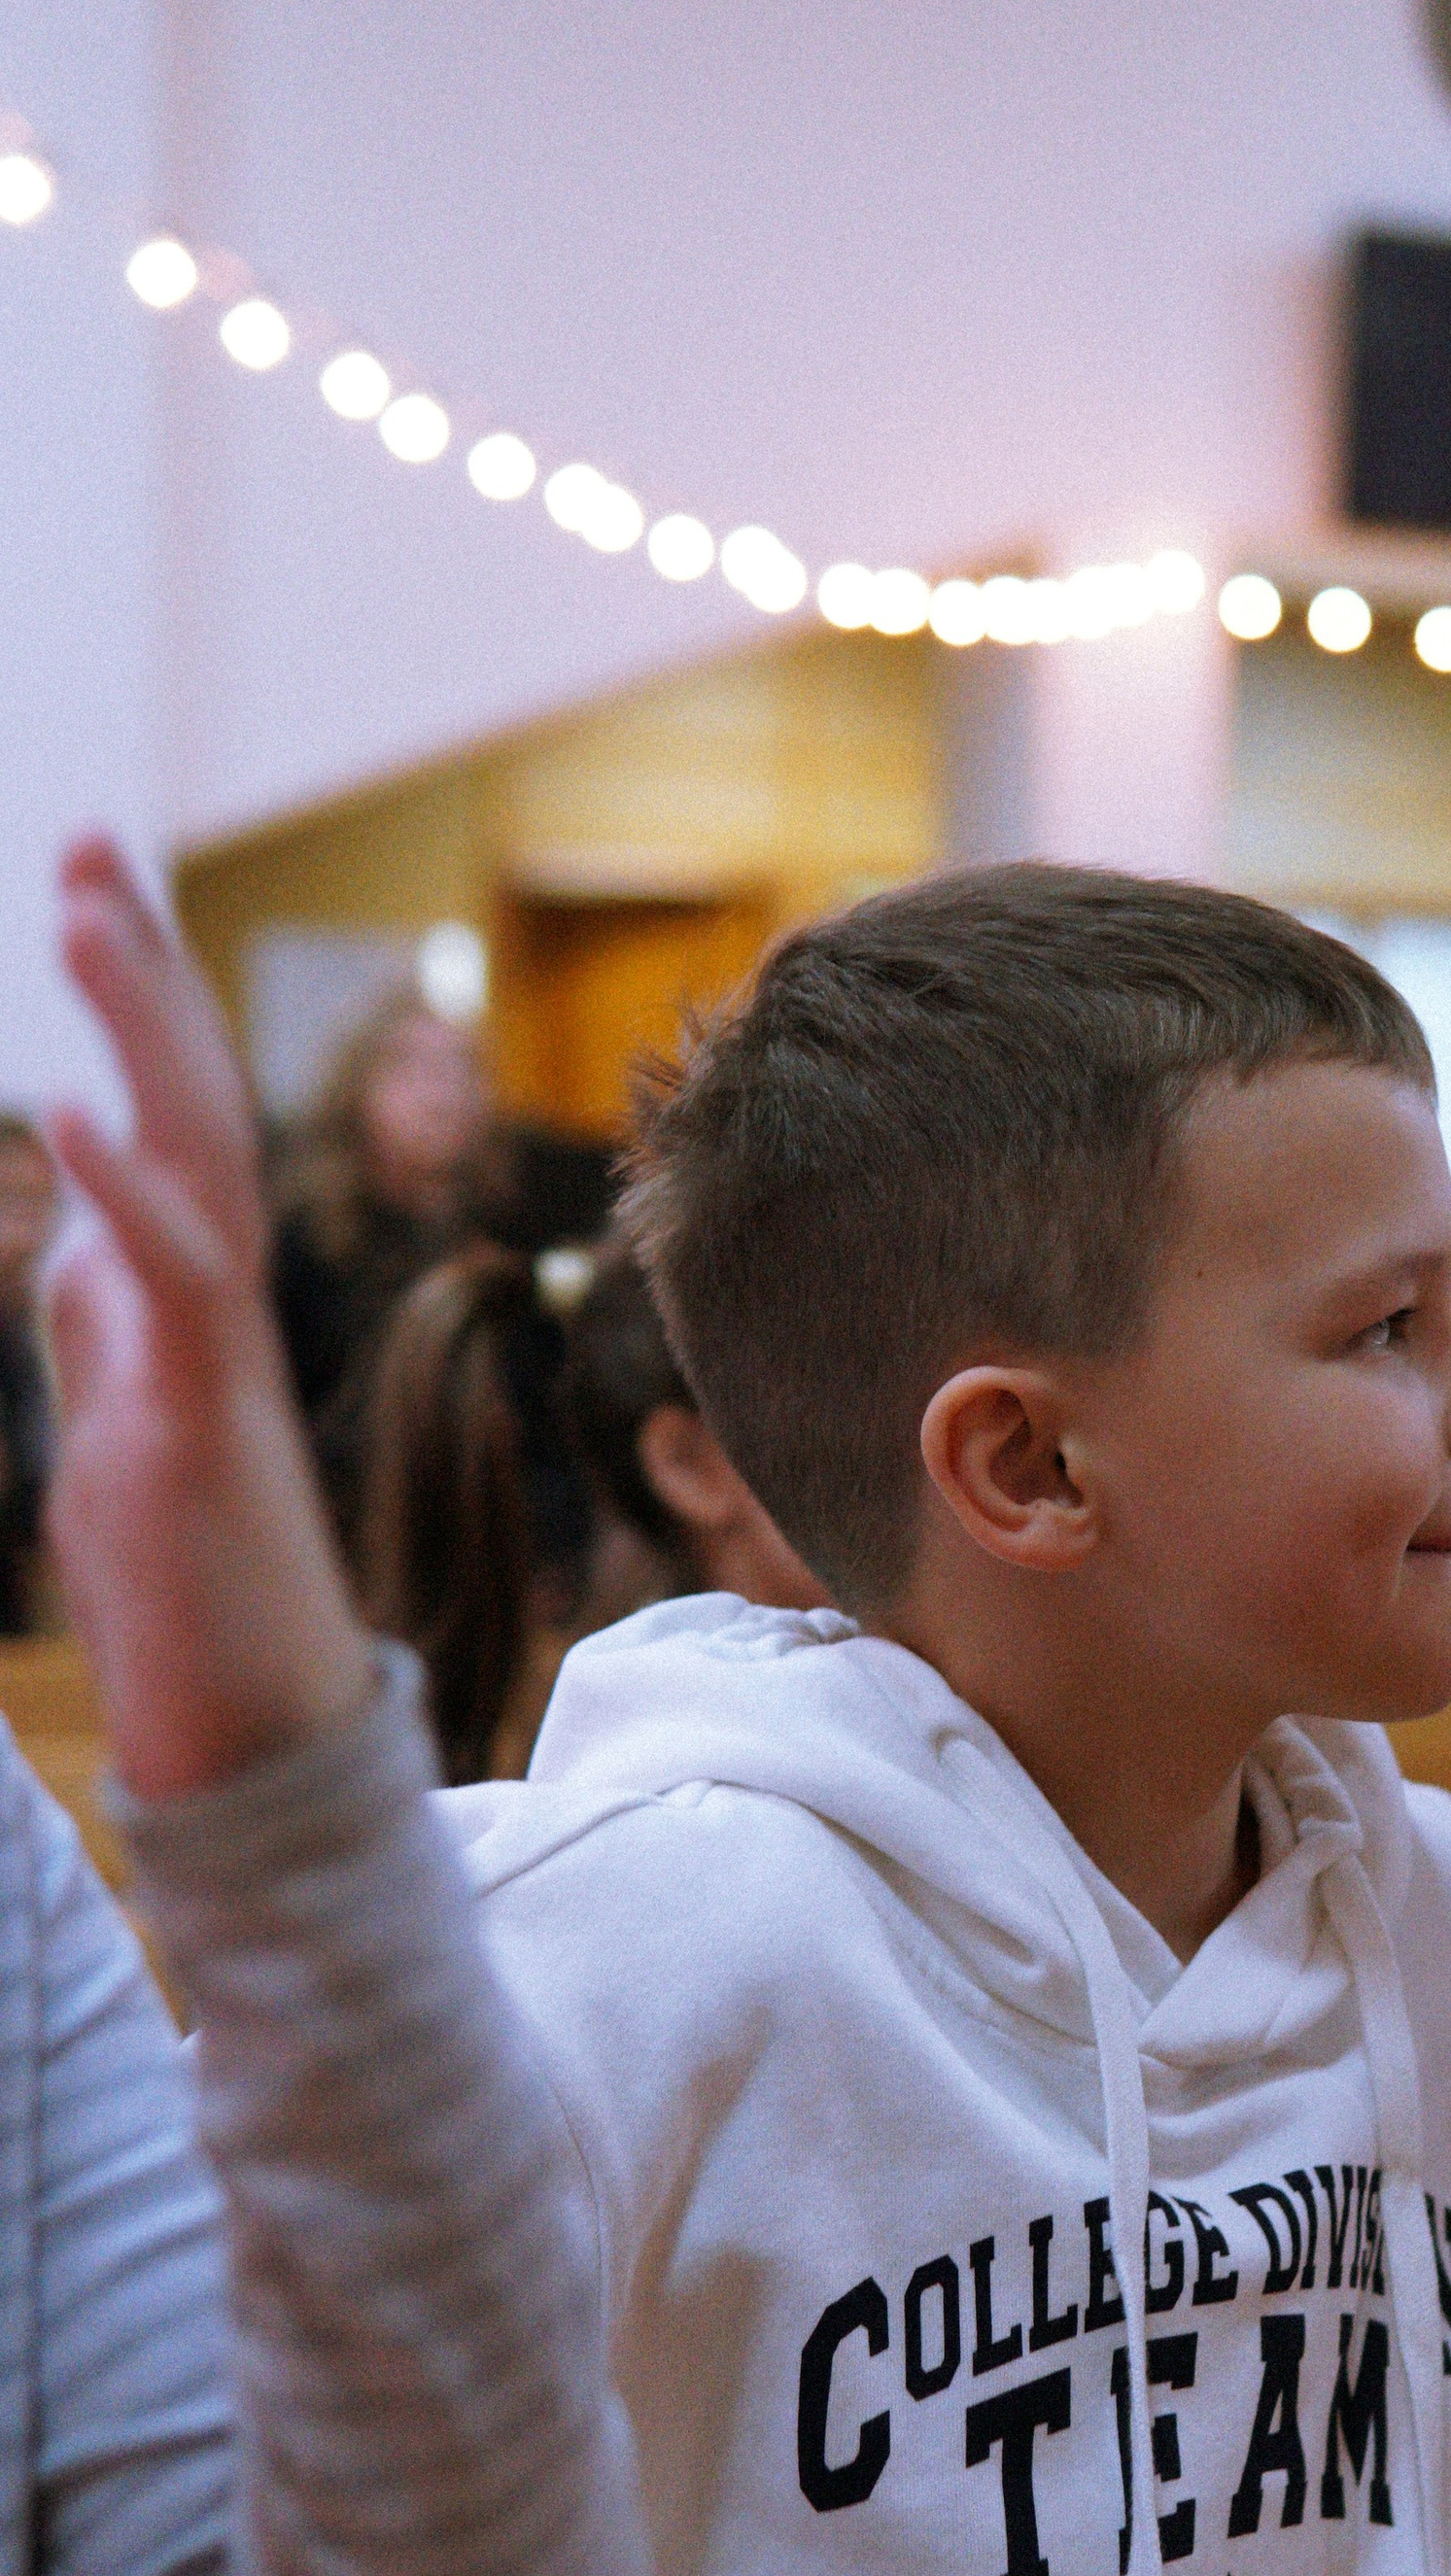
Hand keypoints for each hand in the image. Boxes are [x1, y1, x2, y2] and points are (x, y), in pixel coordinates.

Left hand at [44, 837, 370, 1799]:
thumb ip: (103, 1317)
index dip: (134, 999)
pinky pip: (183, 1287)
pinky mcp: (207, 1428)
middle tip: (91, 843)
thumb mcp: (115, 1421)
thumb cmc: (187, 1594)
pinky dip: (131, 1193)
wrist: (254, 1733)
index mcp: (184, 1301)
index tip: (96, 878)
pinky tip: (71, 1113)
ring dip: (145, 1029)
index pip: (166, 1118)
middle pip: (193, 1100)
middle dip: (141, 969)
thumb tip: (76, 1234)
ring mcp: (217, 1359)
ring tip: (88, 912)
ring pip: (200, 1158)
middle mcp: (214, 1306)